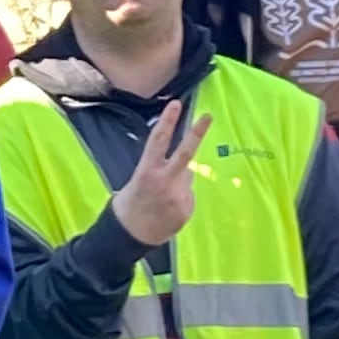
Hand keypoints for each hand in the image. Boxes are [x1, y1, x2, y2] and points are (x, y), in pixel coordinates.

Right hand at [110, 95, 200, 248]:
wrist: (130, 235)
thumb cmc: (131, 203)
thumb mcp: (137, 180)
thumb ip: (159, 170)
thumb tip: (184, 166)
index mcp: (146, 171)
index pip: (158, 141)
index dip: (167, 121)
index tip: (176, 104)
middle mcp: (164, 182)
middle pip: (185, 153)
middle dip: (197, 133)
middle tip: (208, 116)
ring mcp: (178, 197)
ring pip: (187, 177)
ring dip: (179, 181)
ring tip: (163, 196)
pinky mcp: (186, 210)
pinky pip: (189, 196)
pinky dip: (181, 198)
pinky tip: (167, 208)